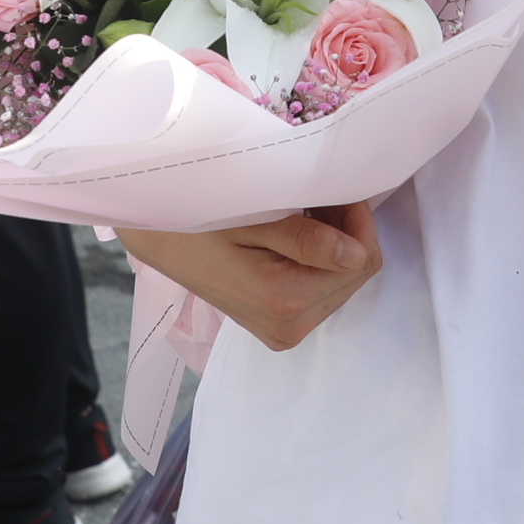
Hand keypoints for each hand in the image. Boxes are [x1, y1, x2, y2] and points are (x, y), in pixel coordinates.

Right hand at [121, 202, 384, 349]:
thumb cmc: (200, 220)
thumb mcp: (252, 218)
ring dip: (334, 246)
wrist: (160, 240)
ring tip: (300, 217)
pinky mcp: (281, 328)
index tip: (331, 190)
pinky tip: (293, 239)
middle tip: (314, 200)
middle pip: (356, 274)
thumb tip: (357, 255)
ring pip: (343, 282)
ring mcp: (285, 332)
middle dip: (346, 232)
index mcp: (284, 302)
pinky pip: (323, 291)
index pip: (362, 261)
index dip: (355, 219)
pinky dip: (319, 262)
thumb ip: (307, 239)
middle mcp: (290, 328)